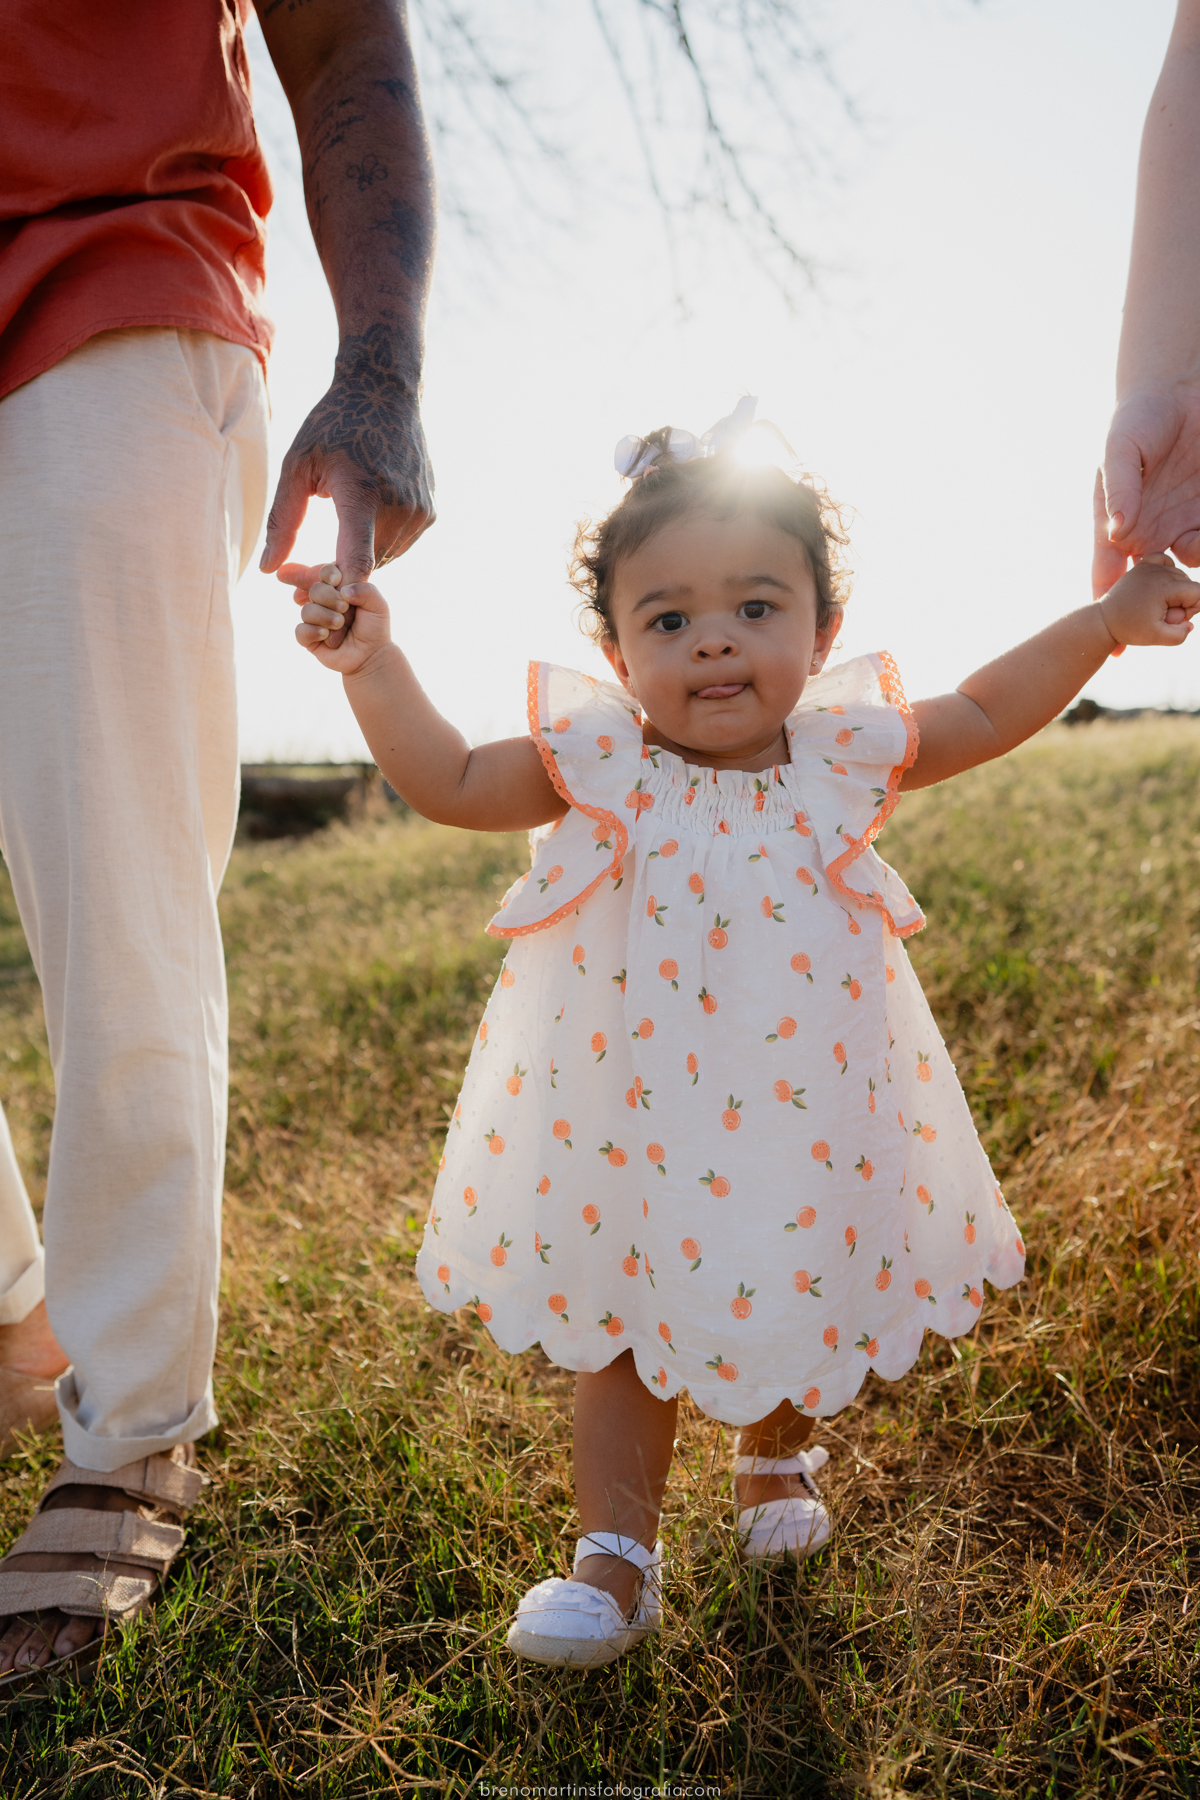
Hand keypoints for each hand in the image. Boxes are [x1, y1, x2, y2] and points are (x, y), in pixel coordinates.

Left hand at [260, 326, 434, 582]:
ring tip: (345, 524)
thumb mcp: (297, 467)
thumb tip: (269, 570)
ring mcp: (419, 510)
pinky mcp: (430, 511)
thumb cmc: (332, 426)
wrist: (385, 394)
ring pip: (386, 558)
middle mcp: (398, 507)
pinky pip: (401, 543)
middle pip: (367, 565)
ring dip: (363, 554)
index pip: (357, 562)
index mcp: (362, 494)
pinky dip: (382, 539)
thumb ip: (283, 521)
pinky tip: (369, 511)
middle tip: (316, 552)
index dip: (338, 587)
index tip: (318, 592)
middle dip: (341, 569)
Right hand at [284, 562, 394, 674]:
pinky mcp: (309, 638)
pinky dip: (312, 632)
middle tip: (344, 608)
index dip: (328, 574)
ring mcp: (315, 620)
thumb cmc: (374, 627)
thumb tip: (343, 591)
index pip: (325, 572)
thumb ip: (366, 590)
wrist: (372, 654)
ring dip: (324, 617)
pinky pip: (300, 631)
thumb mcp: (379, 605)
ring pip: (307, 611)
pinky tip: (325, 635)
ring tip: (340, 624)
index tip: (337, 580)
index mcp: (338, 588)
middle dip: (329, 598)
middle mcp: (324, 602)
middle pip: (315, 590)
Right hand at [1094, 382, 1199, 596]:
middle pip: (1150, 580)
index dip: (1110, 604)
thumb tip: (1116, 532)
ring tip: (1195, 557)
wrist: (1179, 392)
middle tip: (1173, 602)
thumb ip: (1118, 489)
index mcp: (1117, 525)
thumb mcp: (1119, 449)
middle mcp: (1148, 531)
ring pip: (1188, 562)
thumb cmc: (1137, 419)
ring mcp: (1181, 523)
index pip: (1108, 572)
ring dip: (1194, 567)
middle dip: (1160, 598)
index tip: (1117, 640)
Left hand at [1097, 551, 1199, 648]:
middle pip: (1189, 583)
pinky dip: (1167, 571)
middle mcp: (1158, 571)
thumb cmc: (1129, 629)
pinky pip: (1164, 560)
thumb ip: (1180, 634)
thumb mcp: (1157, 637)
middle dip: (1184, 602)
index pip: (1198, 593)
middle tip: (1164, 615)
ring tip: (1159, 605)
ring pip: (1178, 574)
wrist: (1104, 620)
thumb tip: (1190, 623)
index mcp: (1165, 587)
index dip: (1192, 610)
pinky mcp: (1142, 565)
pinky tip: (1161, 586)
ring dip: (1175, 590)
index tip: (1174, 620)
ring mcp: (1149, 566)